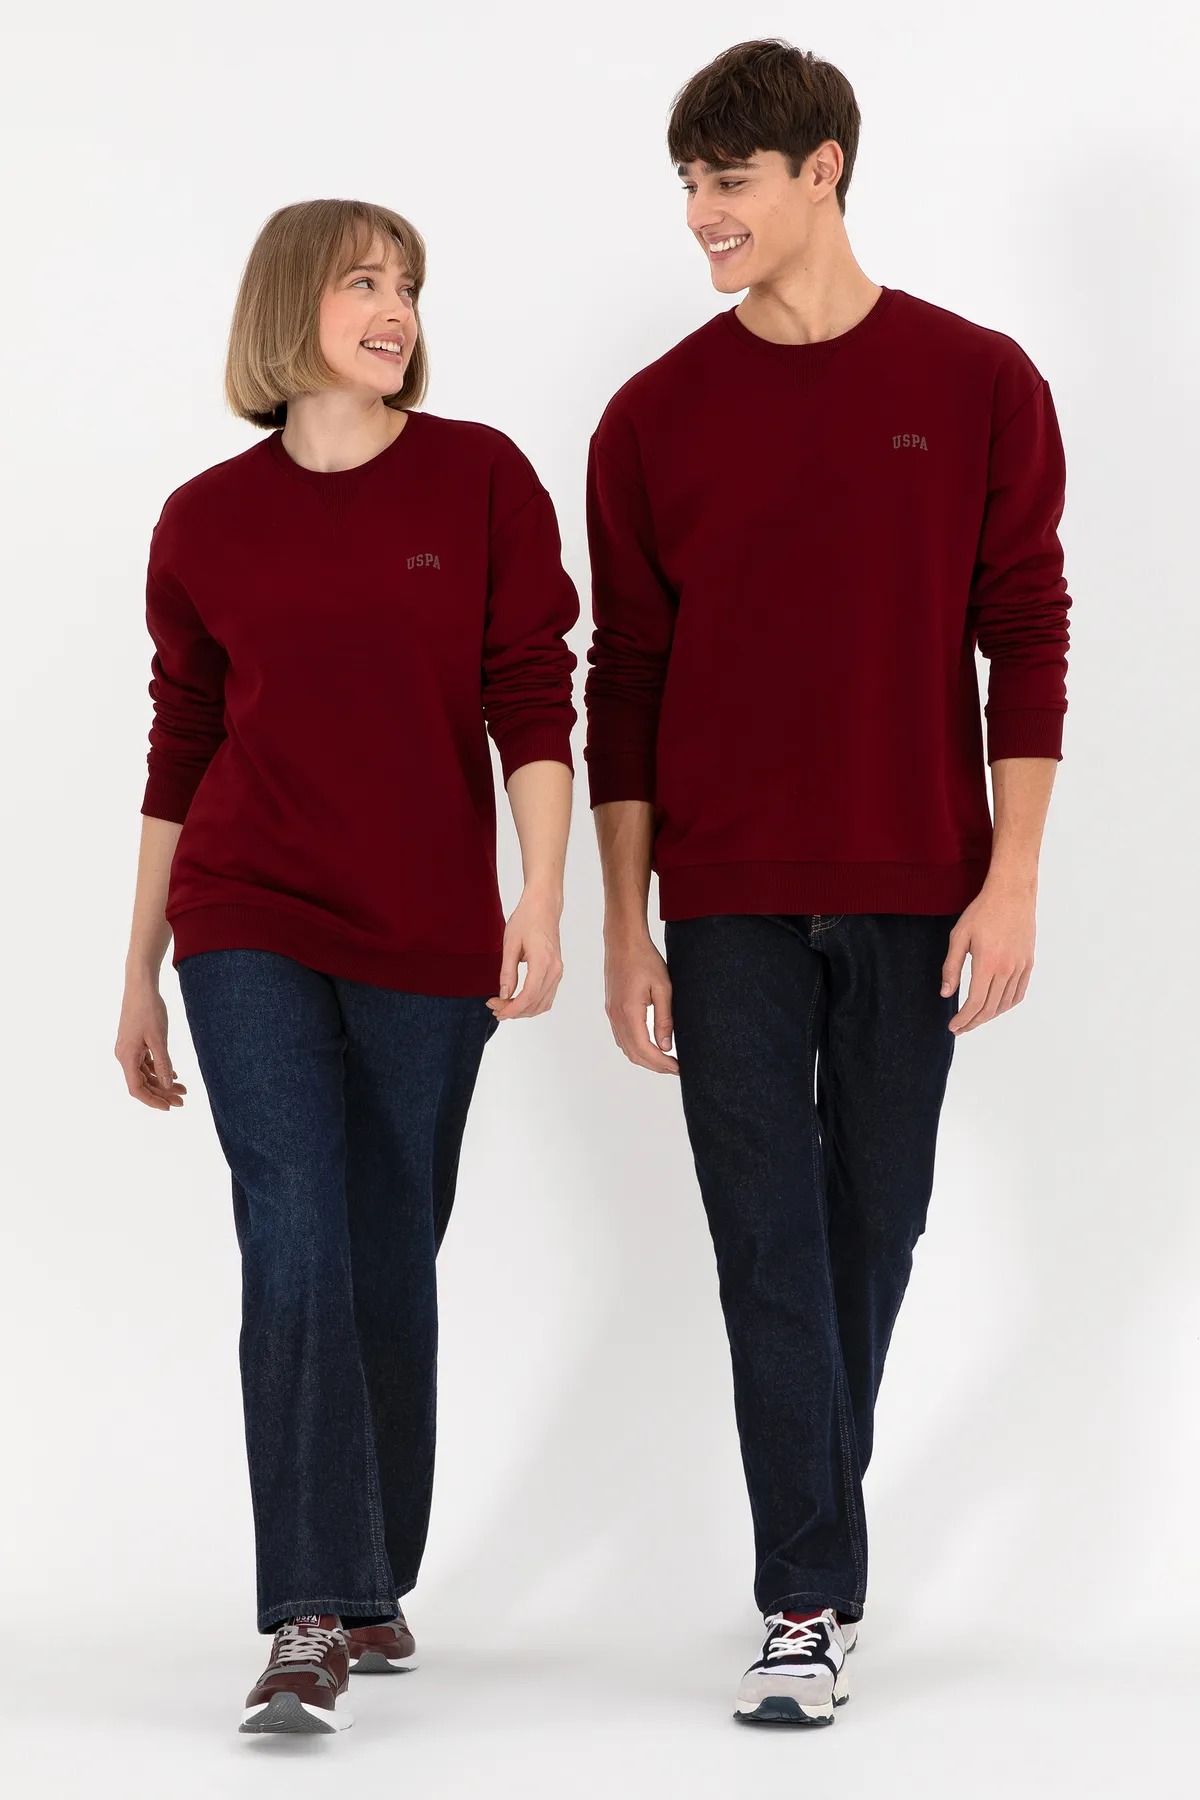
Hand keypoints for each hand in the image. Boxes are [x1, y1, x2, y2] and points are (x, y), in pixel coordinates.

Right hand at [115, 980, 187, 1109]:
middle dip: (162, 1093)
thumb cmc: (149, 1010)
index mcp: (126, 1057)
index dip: (152, 1100)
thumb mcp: (159, 1039)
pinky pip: (146, 1062)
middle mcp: (125, 1055)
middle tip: (183, 1100)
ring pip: (146, 1073)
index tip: (169, 1107)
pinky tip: (173, 1075)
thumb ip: (162, 1063)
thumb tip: (166, 1085)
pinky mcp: (135, 1043)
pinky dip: (159, 1070)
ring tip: (183, 1089)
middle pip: (142, 1083)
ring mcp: (130, 1049)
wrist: (141, 987)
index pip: (137, 1088)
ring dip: (162, 1082)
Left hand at [487, 887, 563, 1020]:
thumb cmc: (526, 920)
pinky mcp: (557, 971)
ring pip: (543, 1004)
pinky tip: (517, 1001)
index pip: (528, 996)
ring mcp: (558, 972)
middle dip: (514, 1010)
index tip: (496, 1011)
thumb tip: (504, 996)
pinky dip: (532, 1004)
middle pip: (535, 1003)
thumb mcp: (510, 944)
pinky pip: (547, 996)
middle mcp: (555, 970)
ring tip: (503, 1005)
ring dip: (523, 1010)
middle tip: (493, 1006)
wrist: (544, 906)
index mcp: (543, 962)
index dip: (512, 1008)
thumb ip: (507, 972)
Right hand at [605, 933, 678, 1073]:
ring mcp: (611, 1013)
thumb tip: (666, 1046)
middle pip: (633, 1053)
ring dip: (644, 1058)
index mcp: (628, 1012)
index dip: (661, 1063)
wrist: (623, 941)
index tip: (677, 1068)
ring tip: (665, 1059)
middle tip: (674, 1068)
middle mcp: (616, 1016)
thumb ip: (664, 1019)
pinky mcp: (611, 1009)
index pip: (644, 1049)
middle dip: (654, 1065)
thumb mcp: (663, 988)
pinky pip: (621, 1036)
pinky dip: (635, 1047)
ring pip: (625, 1047)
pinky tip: (649, 1045)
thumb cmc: (645, 959)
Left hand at [941, 879, 1035, 1034]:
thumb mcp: (959, 936)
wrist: (1012, 893)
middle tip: (961, 1028)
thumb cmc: (982, 912)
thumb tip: (946, 993)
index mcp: (987, 963)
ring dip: (989, 1016)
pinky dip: (1007, 1005)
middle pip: (990, 1008)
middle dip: (974, 1022)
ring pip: (1005, 1003)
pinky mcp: (1028, 963)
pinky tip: (996, 1007)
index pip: (976, 1003)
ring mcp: (1020, 967)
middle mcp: (1007, 969)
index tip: (953, 1027)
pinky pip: (1019, 992)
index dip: (964, 1019)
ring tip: (975, 1019)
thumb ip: (951, 967)